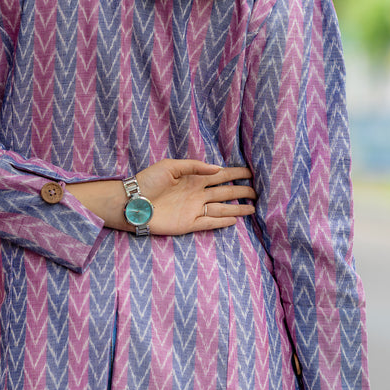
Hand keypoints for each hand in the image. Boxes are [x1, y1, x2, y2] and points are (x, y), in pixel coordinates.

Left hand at [64, 159, 255, 233]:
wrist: (132, 203)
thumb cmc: (147, 181)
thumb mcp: (170, 166)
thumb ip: (194, 166)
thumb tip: (218, 169)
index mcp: (194, 178)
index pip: (220, 175)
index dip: (236, 174)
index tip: (251, 173)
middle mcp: (197, 193)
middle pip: (225, 192)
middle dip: (241, 191)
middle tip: (257, 192)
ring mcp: (194, 209)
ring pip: (221, 209)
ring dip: (237, 209)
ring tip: (252, 209)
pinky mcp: (189, 224)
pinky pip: (210, 223)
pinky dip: (222, 222)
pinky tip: (234, 220)